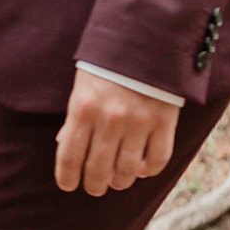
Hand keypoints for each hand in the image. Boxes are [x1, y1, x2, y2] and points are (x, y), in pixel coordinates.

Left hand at [54, 70, 179, 195]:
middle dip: (93, 185)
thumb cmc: (107, 65)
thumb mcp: (82, 87)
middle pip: (98, 168)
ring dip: (119, 181)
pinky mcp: (164, 122)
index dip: (67, 177)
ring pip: (127, 170)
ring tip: (115, 182)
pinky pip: (158, 159)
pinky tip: (140, 170)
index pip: (70, 155)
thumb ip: (74, 117)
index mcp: (83, 109)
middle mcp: (110, 119)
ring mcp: (139, 122)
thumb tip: (64, 144)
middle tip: (94, 188)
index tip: (67, 185)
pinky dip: (148, 170)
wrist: (146, 40)